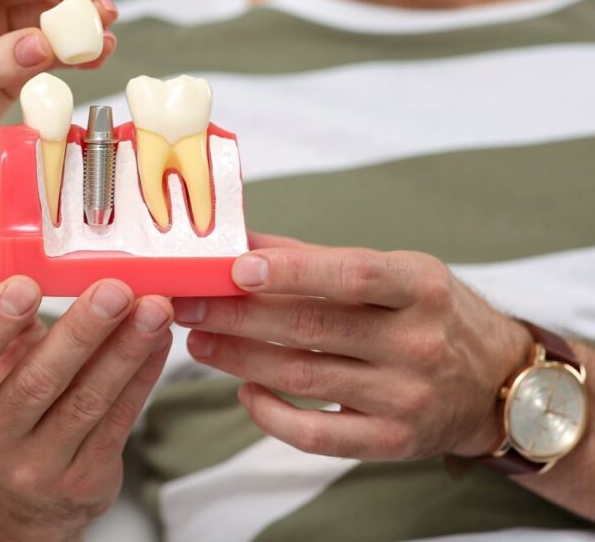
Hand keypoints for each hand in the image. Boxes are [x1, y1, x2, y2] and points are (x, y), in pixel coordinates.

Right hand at [0, 276, 172, 540]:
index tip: (25, 284)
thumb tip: (58, 275)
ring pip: (88, 401)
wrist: (16, 499)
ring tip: (154, 310)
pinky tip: (159, 340)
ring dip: (127, 350)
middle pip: (38, 381)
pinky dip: (143, 375)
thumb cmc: (9, 410)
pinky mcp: (84, 480)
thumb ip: (16, 332)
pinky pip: (119, 420)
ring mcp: (38, 467)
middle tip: (115, 291)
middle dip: (82, 331)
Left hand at [174, 240, 531, 460]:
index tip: (236, 267)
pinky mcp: (393, 441)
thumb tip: (242, 240)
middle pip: (312, 328)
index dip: (292, 271)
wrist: (492, 380)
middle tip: (189, 304)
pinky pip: (318, 435)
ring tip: (199, 340)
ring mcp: (407, 396)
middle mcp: (418, 342)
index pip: (352, 275)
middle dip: (239, 315)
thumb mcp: (392, 270)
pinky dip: (272, 415)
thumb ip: (313, 257)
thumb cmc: (429, 311)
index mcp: (419, 286)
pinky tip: (243, 391)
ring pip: (304, 377)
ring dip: (240, 358)